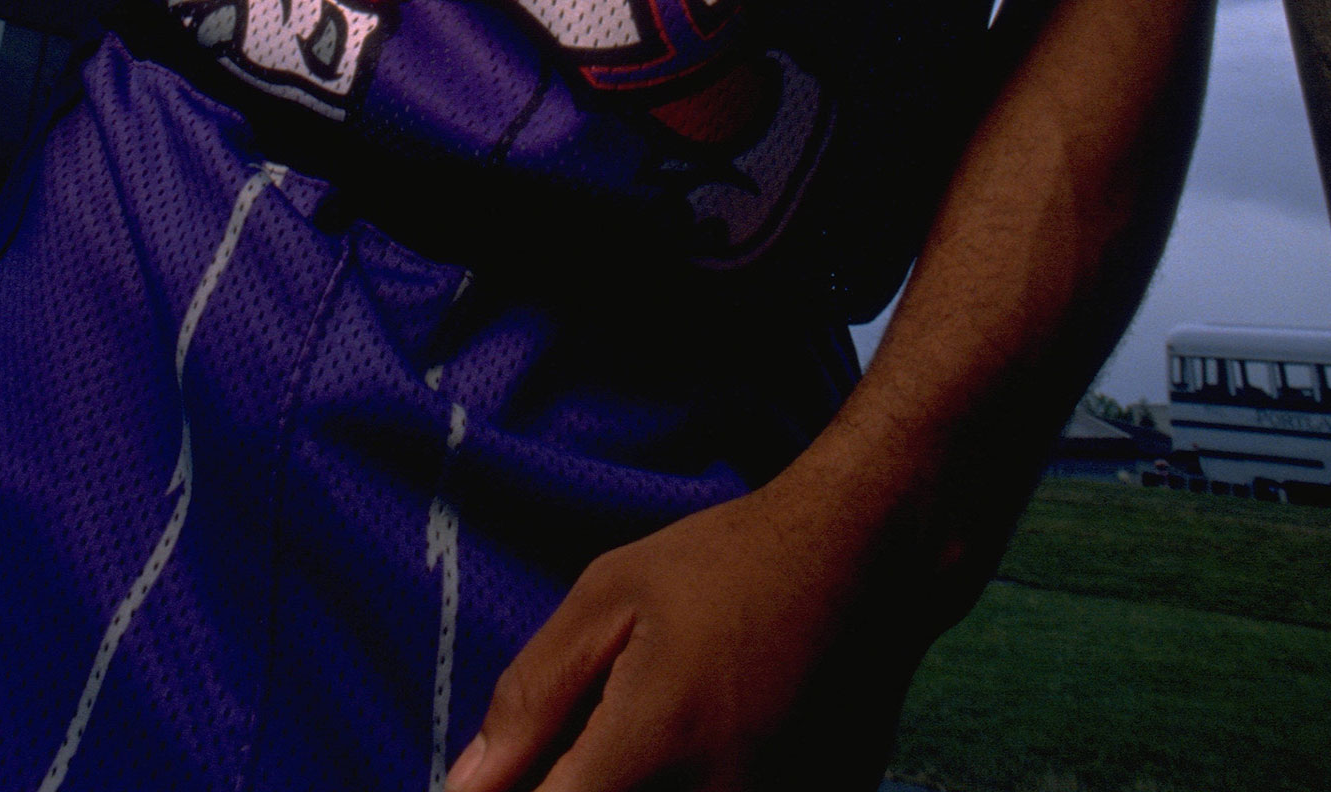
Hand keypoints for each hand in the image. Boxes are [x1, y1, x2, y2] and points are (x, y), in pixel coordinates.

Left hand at [448, 481, 911, 791]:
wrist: (867, 562)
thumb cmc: (727, 565)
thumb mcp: (612, 596)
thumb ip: (533, 698)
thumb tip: (462, 786)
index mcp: (653, 745)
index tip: (510, 781)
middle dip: (580, 787)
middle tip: (592, 742)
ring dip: (632, 788)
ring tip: (648, 730)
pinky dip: (693, 790)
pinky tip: (700, 744)